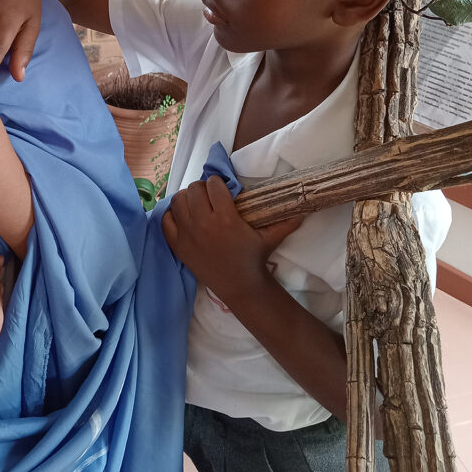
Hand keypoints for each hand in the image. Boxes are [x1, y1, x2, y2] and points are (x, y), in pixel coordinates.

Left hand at [161, 176, 301, 308]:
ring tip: (196, 205)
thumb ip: (287, 220)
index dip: (219, 184)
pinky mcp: (178, 246)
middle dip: (202, 189)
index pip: (214, 184)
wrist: (240, 287)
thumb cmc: (254, 259)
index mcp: (226, 218)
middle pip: (194, 189)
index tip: (223, 190)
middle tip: (210, 197)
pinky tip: (182, 216)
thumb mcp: (271, 238)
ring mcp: (187, 235)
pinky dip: (170, 215)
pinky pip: (165, 221)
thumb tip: (306, 206)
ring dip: (186, 199)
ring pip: (178, 201)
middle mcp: (204, 224)